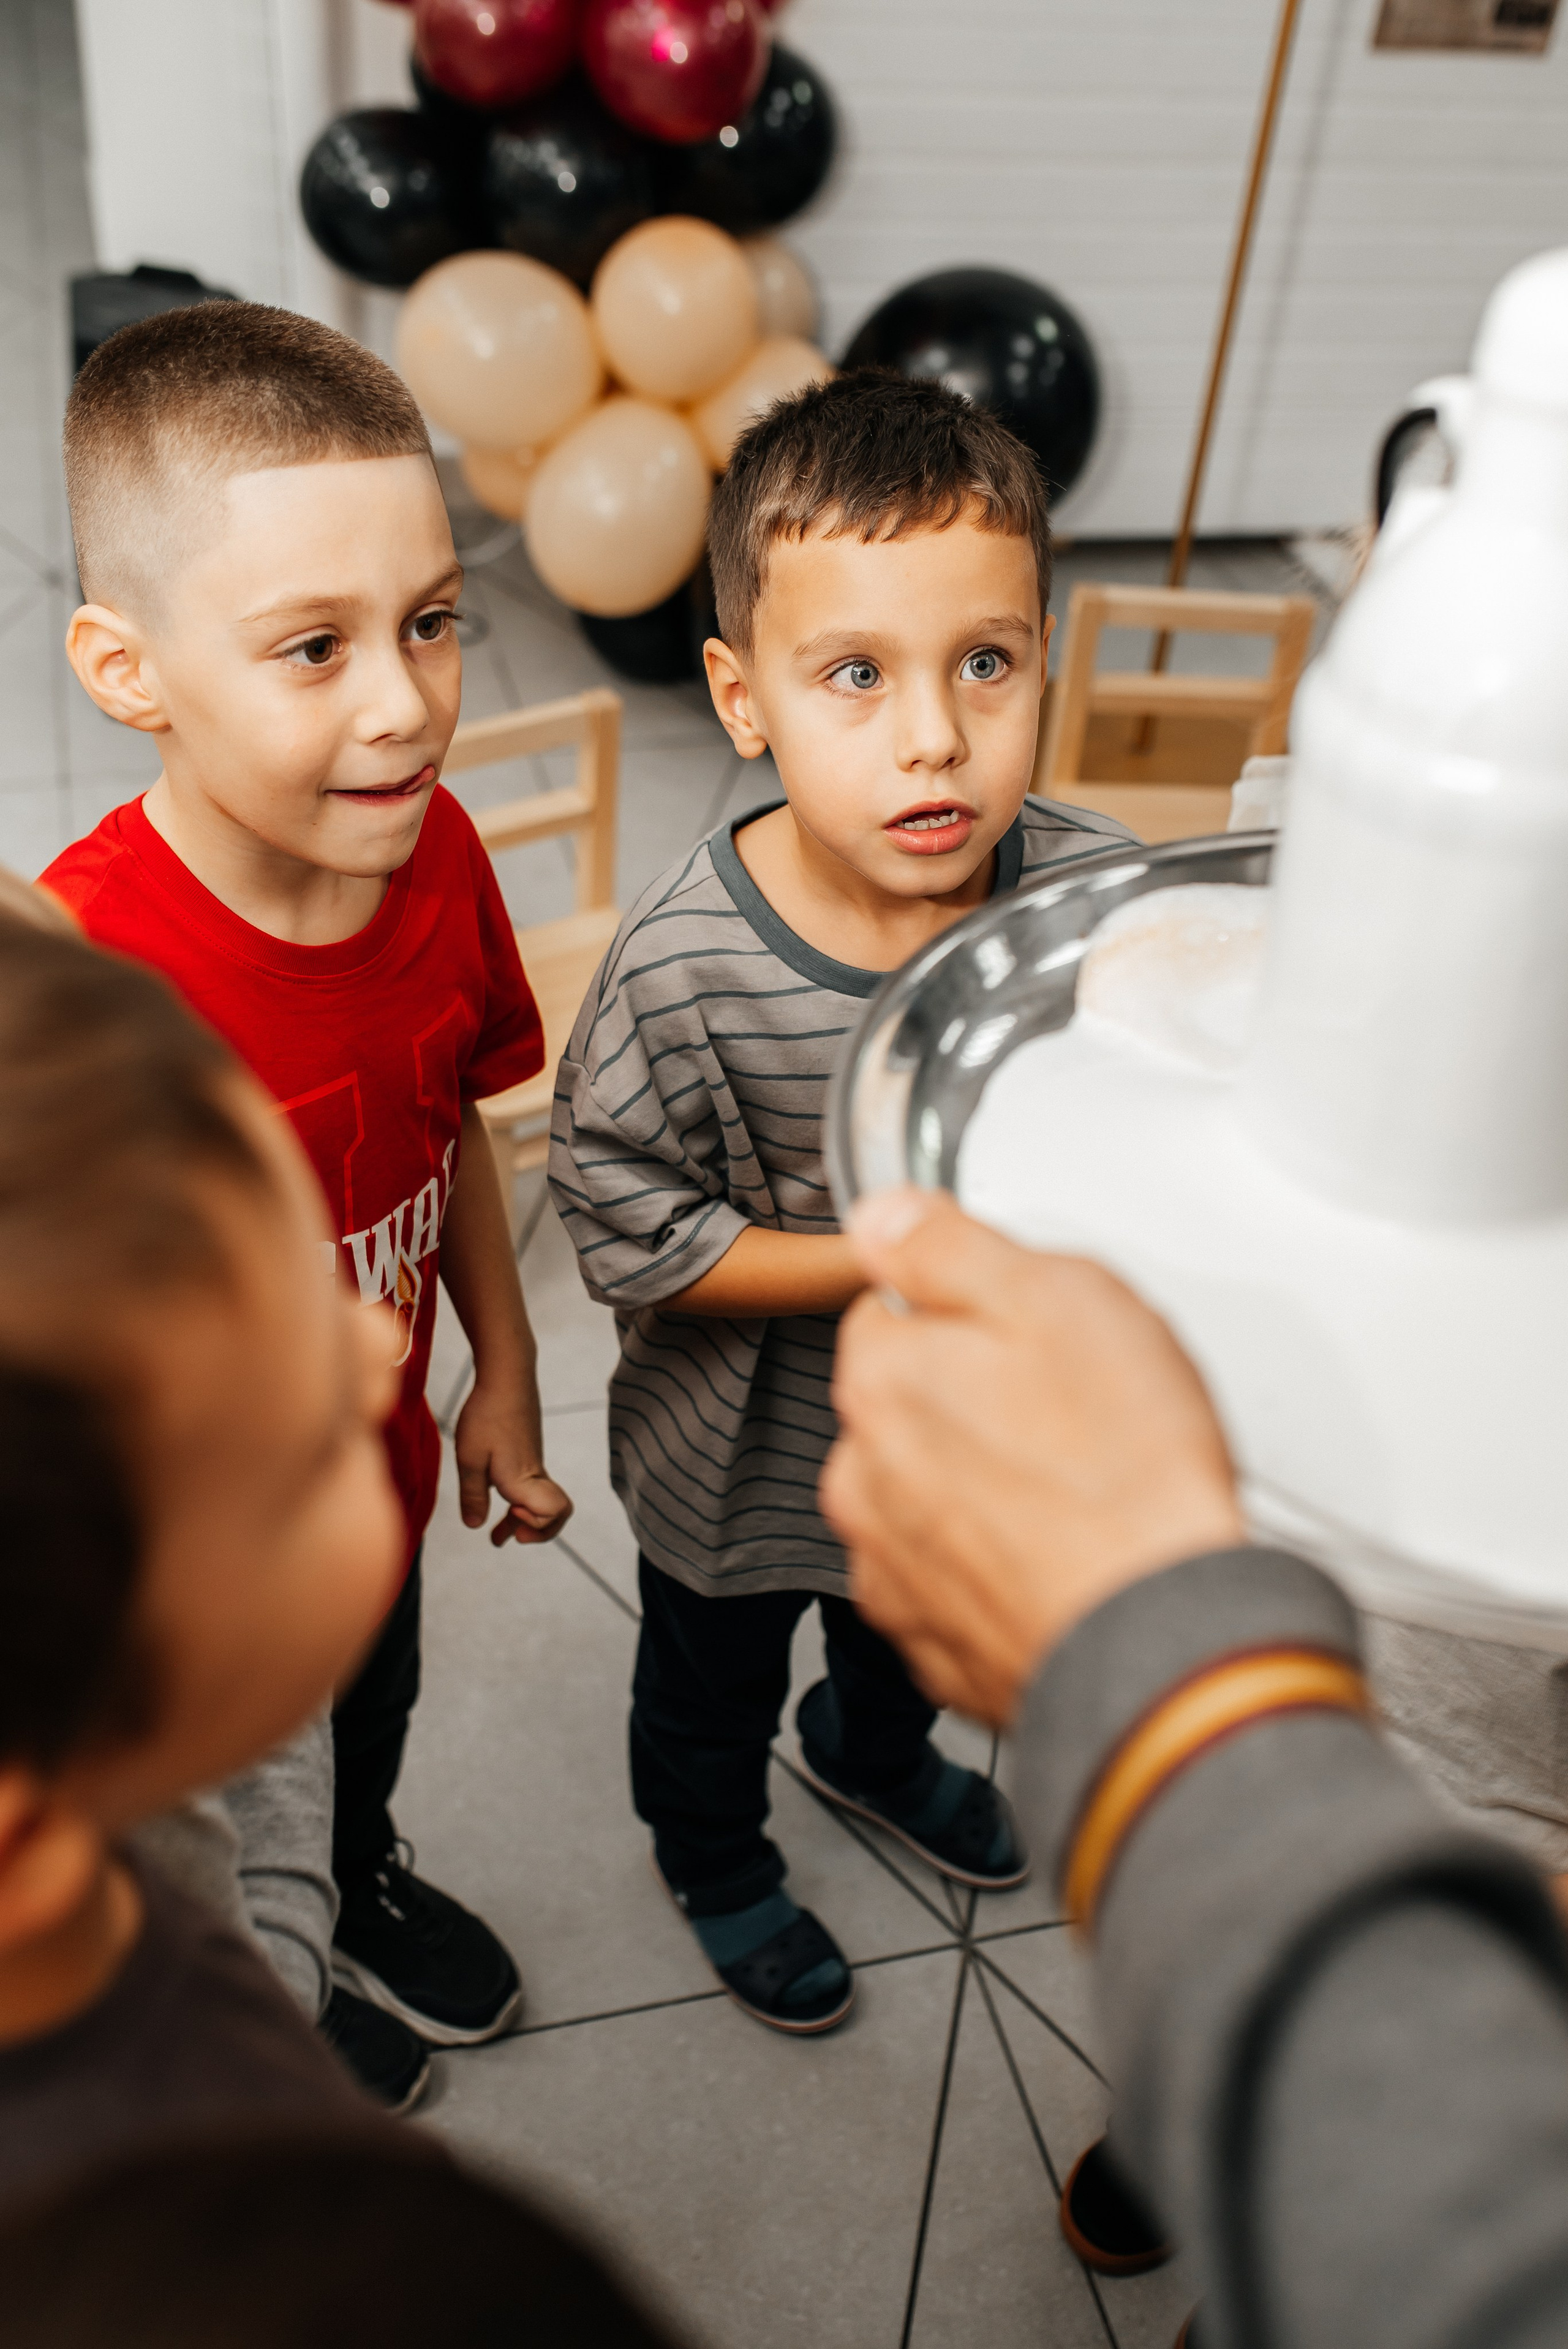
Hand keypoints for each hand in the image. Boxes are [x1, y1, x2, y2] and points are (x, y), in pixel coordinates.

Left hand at [453, 1377, 572, 1548]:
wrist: (505, 1376)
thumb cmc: (486, 1415)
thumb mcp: (469, 1458)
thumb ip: (473, 1495)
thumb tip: (475, 1526)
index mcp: (524, 1478)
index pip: (554, 1512)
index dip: (536, 1524)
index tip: (510, 1514)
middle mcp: (535, 1475)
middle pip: (555, 1515)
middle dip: (535, 1532)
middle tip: (509, 1536)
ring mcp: (534, 1465)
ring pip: (540, 1503)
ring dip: (523, 1521)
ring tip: (498, 1534)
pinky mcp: (528, 1455)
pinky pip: (531, 1489)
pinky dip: (519, 1503)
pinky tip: (495, 1496)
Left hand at [821, 1188, 1244, 1725]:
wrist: (1158, 1637)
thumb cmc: (1123, 1475)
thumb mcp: (1056, 1296)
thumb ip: (949, 1246)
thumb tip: (884, 1217)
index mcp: (882, 1379)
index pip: (892, 1311)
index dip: (972, 1315)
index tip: (1031, 1337)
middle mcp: (862, 1477)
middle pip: (909, 1405)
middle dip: (975, 1402)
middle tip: (1071, 1417)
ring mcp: (893, 1567)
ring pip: (926, 1494)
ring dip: (981, 1488)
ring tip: (1076, 1494)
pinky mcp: (934, 1642)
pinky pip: (955, 1579)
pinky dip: (997, 1568)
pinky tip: (1062, 1557)